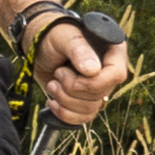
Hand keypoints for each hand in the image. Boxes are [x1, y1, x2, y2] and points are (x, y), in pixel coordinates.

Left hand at [26, 8, 138, 126]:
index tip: (66, 73)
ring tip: (53, 84)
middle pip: (100, 95)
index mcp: (112, 52)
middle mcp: (108, 72)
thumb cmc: (53, 35)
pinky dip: (64, 113)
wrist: (38, 48)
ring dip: (65, 100)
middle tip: (57, 73)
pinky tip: (52, 101)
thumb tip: (93, 70)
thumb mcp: (64, 37)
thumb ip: (78, 49)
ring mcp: (98, 88)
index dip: (92, 82)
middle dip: (71, 89)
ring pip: (91, 109)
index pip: (116, 75)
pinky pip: (83, 119)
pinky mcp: (85, 101)